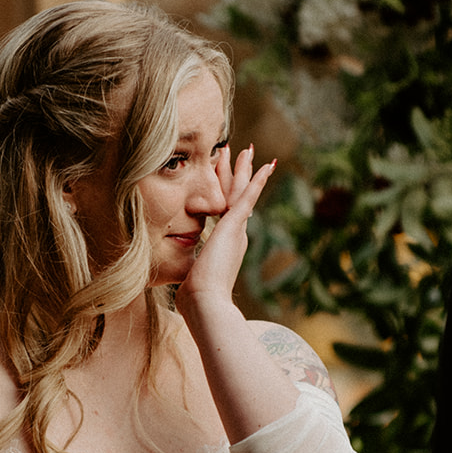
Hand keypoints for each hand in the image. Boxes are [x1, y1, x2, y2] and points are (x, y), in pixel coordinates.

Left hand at [177, 145, 275, 311]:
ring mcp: (236, 230)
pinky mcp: (234, 227)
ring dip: (244, 170)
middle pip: (235, 196)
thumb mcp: (193, 278)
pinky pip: (248, 197)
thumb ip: (192, 271)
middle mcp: (235, 235)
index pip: (225, 210)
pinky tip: (267, 165)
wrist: (205, 302)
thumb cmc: (197, 297)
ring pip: (241, 191)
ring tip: (247, 150)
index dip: (224, 191)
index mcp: (226, 245)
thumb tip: (184, 280)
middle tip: (241, 153)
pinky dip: (257, 181)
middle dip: (236, 174)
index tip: (224, 177)